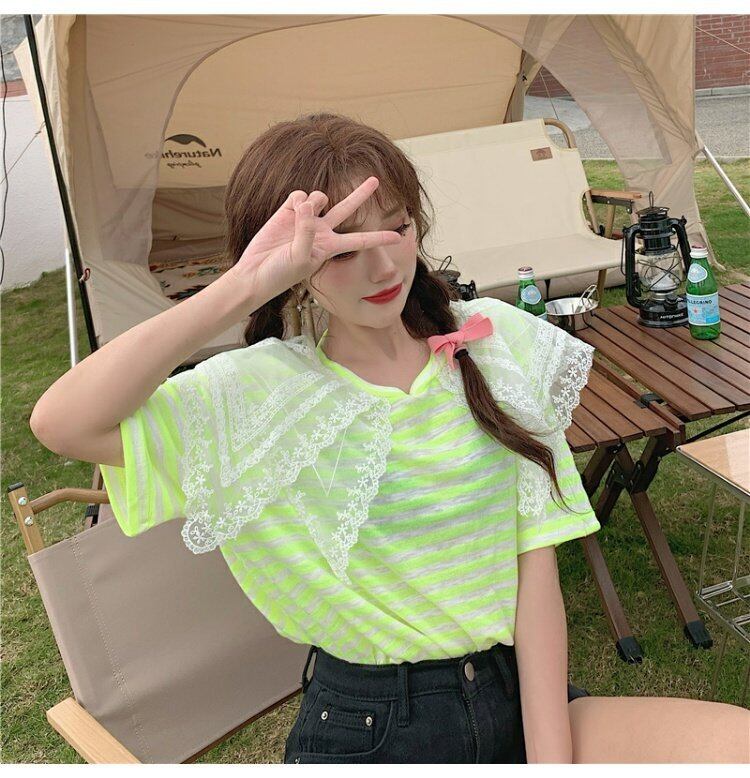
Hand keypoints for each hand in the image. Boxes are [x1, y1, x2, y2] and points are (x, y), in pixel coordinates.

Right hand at [231, 176, 404, 302]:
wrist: (256, 273)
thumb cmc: (281, 274)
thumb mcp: (300, 259)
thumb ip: (306, 232)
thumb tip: (307, 203)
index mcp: (330, 247)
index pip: (360, 240)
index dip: (379, 237)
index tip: (398, 237)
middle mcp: (321, 231)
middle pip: (347, 208)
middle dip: (361, 193)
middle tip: (375, 180)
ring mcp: (305, 219)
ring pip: (319, 196)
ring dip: (314, 200)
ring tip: (302, 214)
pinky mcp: (288, 211)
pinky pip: (299, 195)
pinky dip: (297, 200)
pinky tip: (291, 211)